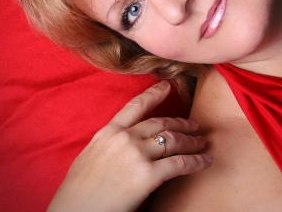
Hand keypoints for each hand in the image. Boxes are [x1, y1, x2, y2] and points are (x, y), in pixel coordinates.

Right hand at [48, 80, 211, 211]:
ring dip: (192, 141)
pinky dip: (196, 161)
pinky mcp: (147, 175)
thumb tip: (126, 144)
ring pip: (173, 140)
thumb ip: (109, 146)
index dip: (154, 94)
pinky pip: (179, 163)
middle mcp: (123, 139)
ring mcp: (136, 155)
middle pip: (161, 123)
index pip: (135, 107)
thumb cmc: (78, 194)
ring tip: (202, 143)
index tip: (167, 86)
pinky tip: (204, 161)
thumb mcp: (90, 158)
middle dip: (182, 124)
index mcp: (107, 133)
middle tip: (195, 126)